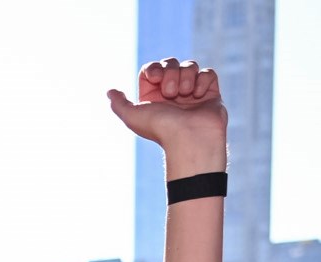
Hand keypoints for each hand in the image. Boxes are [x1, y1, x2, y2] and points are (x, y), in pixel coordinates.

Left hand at [107, 59, 227, 159]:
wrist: (190, 138)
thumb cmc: (161, 129)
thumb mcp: (132, 117)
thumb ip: (119, 104)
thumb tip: (110, 92)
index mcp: (154, 97)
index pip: (152, 69)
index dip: (154, 69)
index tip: (155, 78)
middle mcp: (172, 94)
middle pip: (171, 63)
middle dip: (170, 73)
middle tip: (171, 93)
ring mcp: (192, 92)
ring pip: (190, 66)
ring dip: (186, 77)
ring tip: (185, 94)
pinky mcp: (210, 93)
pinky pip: (208, 73)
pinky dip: (202, 81)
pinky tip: (198, 96)